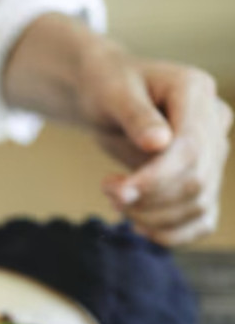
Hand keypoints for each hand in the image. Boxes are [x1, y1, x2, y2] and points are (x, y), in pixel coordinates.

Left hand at [76, 43, 231, 245]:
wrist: (110, 99)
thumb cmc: (109, 88)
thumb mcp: (113, 93)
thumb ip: (135, 115)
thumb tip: (158, 142)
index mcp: (196, 91)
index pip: (191, 147)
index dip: (156, 178)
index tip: (117, 191)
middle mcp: (214, 121)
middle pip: (196, 181)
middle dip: (148, 199)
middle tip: (109, 191)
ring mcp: (214, 153)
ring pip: (199, 205)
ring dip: (152, 218)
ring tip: (116, 200)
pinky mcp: (204, 180)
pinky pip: (201, 221)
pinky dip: (170, 234)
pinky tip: (139, 226)